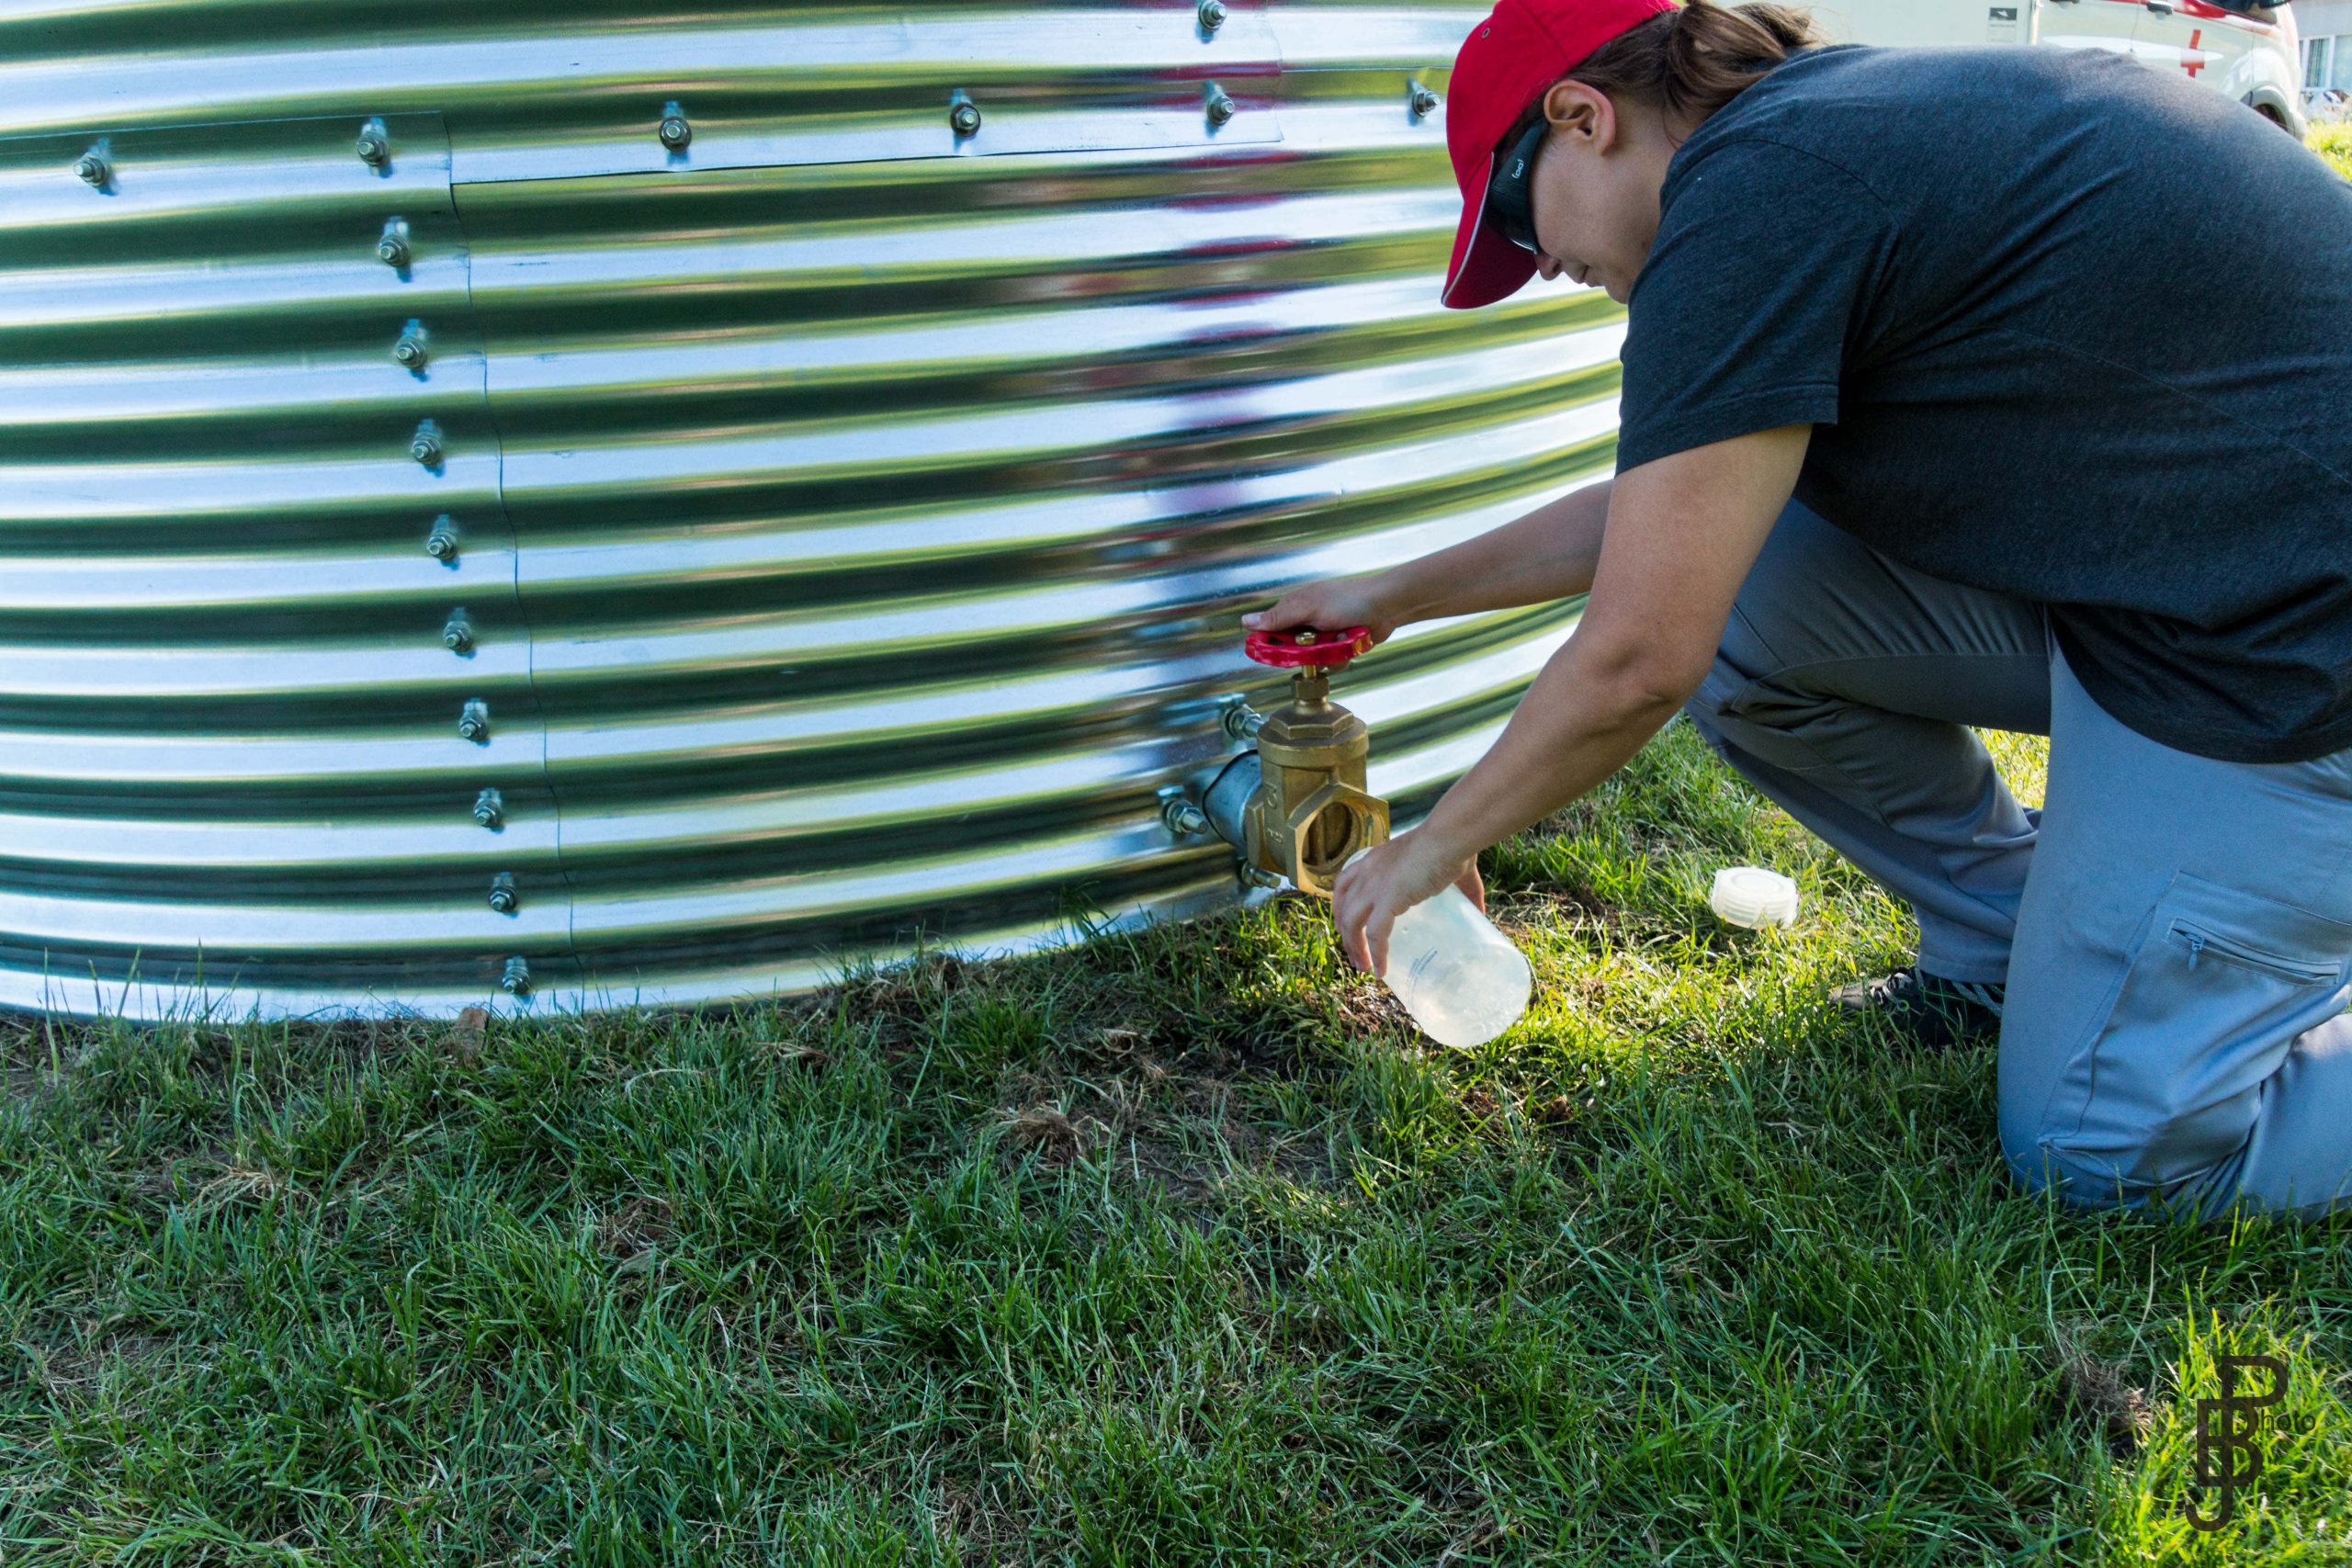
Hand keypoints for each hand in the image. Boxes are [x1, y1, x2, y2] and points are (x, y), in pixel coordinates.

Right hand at [1242, 571, 1402, 646]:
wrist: (1385, 607)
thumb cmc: (1349, 600)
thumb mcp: (1308, 608)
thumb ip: (1278, 618)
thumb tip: (1246, 621)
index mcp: (1294, 608)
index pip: (1269, 631)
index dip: (1269, 645)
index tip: (1273, 654)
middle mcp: (1306, 622)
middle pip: (1290, 651)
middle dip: (1303, 654)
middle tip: (1316, 644)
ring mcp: (1323, 635)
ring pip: (1311, 660)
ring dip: (1324, 657)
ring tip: (1338, 642)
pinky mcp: (1338, 646)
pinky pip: (1330, 663)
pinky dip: (1339, 659)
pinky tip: (1348, 647)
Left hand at [1331, 832, 1485, 977]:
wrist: (1449, 837)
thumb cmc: (1452, 846)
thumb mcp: (1453, 869)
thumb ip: (1466, 890)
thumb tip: (1480, 911)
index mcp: (1375, 860)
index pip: (1344, 884)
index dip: (1341, 907)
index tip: (1348, 926)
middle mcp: (1367, 872)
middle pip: (1343, 908)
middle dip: (1345, 934)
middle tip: (1356, 955)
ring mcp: (1374, 886)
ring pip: (1352, 924)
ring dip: (1356, 948)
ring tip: (1365, 967)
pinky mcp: (1387, 899)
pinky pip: (1374, 935)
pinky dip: (1376, 954)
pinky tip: (1381, 970)